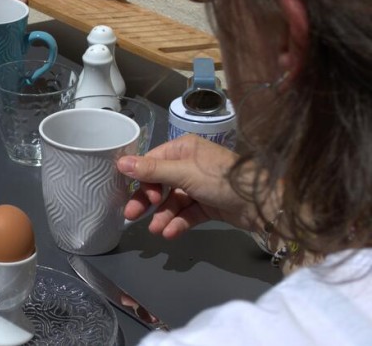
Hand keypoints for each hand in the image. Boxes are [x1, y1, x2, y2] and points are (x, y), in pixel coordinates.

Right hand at [116, 135, 257, 237]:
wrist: (262, 204)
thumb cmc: (222, 179)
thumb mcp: (184, 173)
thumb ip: (152, 170)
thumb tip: (120, 162)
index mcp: (184, 149)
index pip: (153, 162)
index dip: (142, 179)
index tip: (136, 195)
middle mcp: (189, 165)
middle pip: (160, 183)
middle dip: (147, 201)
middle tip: (132, 216)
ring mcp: (199, 186)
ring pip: (172, 201)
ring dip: (163, 216)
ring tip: (156, 231)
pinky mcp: (208, 205)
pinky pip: (187, 213)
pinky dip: (178, 223)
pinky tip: (171, 233)